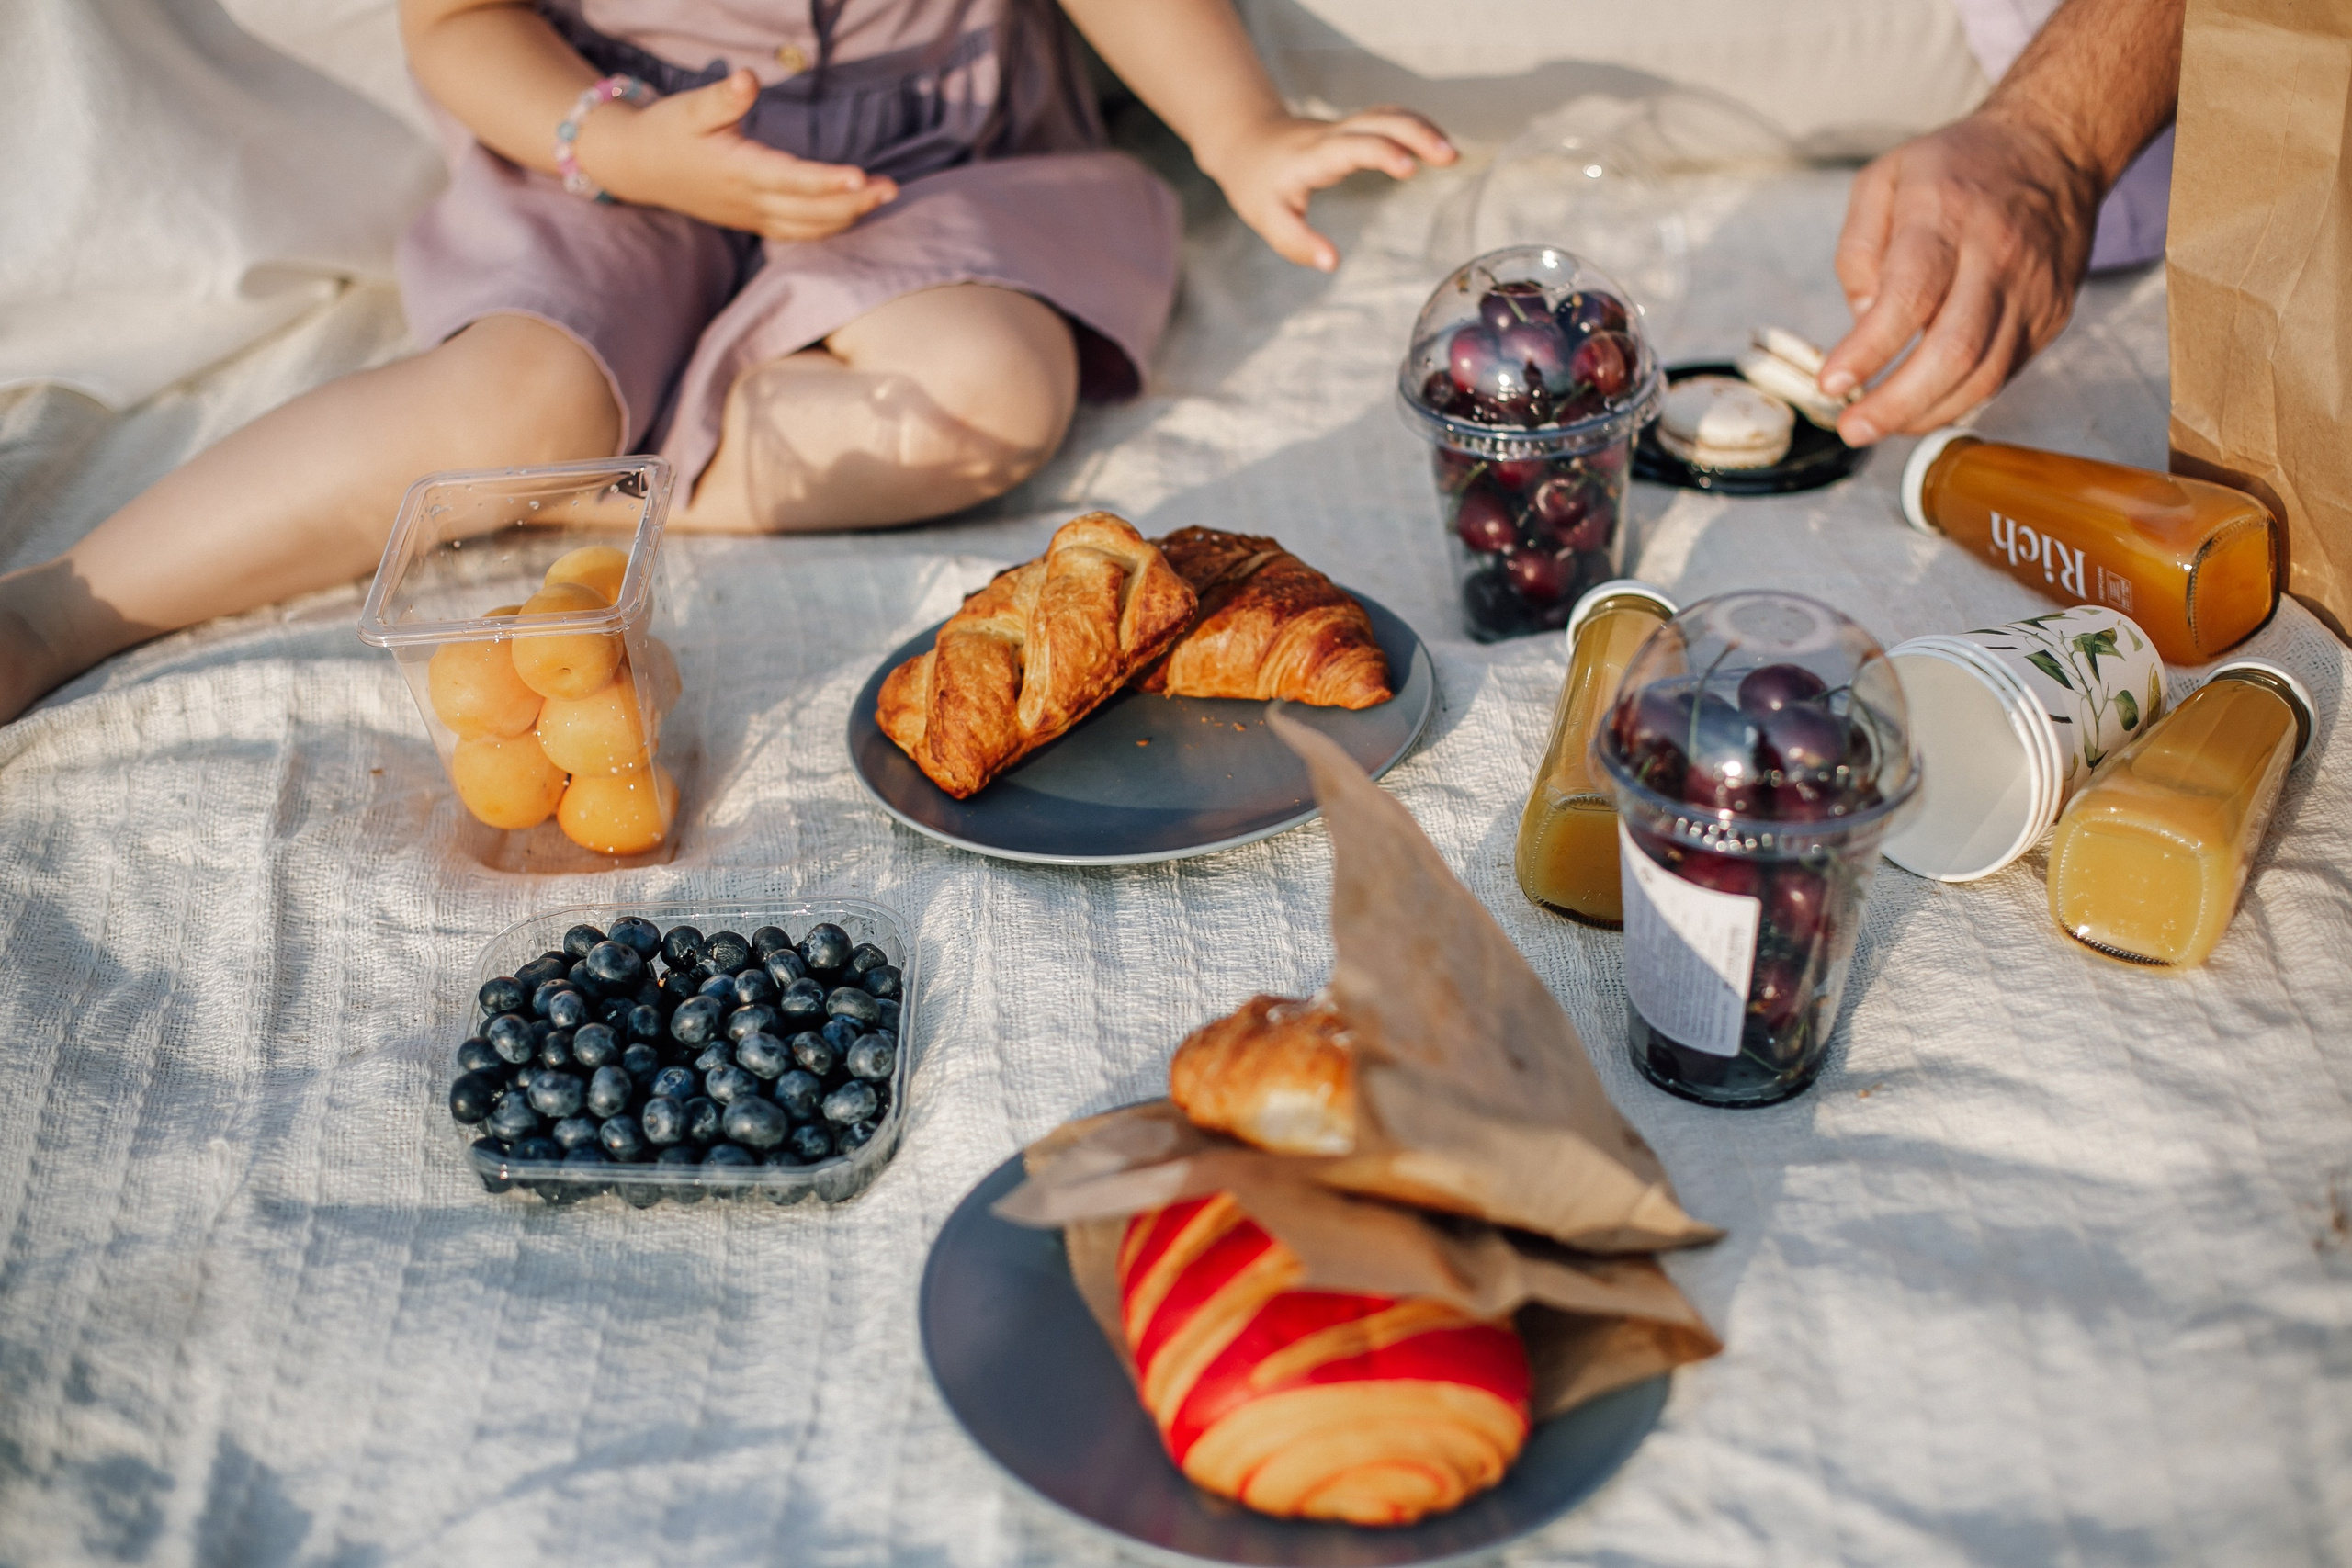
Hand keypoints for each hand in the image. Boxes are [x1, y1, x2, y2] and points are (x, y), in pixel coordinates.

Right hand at [579, 68, 897, 240]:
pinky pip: (797, 232)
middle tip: (891, 189)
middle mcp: (749, 201)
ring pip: (808, 227)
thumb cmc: (666, 131)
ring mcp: (751, 216)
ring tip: (882, 198)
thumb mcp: (689, 108)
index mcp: (738, 170)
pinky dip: (828, 227)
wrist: (637, 168)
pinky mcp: (752, 221)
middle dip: (853, 202)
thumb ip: (722, 97)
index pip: (792, 180)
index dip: (827, 182)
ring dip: (847, 216)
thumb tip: (749, 78)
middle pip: (811, 210)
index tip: (861, 177)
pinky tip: (853, 214)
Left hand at [1198, 109, 1455, 270]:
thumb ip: (1298, 243)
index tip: (1410, 169)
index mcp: (1313, 156)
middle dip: (1417, 133)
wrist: (1247, 141)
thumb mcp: (1268, 220)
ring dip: (1422, 128)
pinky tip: (1435, 146)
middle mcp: (1333, 135)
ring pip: (1389, 114)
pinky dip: (1415, 127)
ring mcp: (1345, 127)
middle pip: (1380, 120)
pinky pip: (1389, 119)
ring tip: (1450, 155)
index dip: (1382, 152)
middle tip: (1450, 156)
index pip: (1352, 146)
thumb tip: (1332, 263)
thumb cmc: (1258, 184)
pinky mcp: (1354, 128)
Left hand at [1818, 108, 2102, 444]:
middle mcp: (1995, 255)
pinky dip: (1958, 401)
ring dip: (1925, 413)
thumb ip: (1859, 250)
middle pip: (1952, 349)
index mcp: (1946, 216)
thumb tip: (1862, 320)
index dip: (1868, 349)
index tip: (1832, 384)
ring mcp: (2031, 290)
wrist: (2054, 148)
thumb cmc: (1957, 167)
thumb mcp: (1883, 181)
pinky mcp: (2050, 315)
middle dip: (1896, 403)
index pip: (1909, 295)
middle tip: (1854, 428)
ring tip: (1880, 426)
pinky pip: (2003, 374)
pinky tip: (1922, 407)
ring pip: (1983, 374)